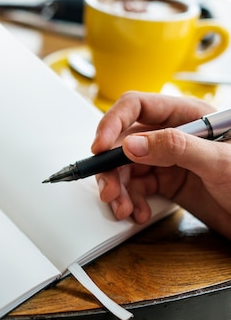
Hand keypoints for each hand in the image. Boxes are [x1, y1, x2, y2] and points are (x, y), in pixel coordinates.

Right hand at [92, 92, 230, 238]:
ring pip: (127, 167)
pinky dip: (132, 200)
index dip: (113, 123)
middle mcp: (175, 135)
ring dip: (120, 188)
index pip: (137, 107)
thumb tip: (132, 144)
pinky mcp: (170, 182)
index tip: (101, 146)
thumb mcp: (220, 161)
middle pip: (125, 141)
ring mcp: (171, 159)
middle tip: (109, 189)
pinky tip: (138, 212)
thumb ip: (175, 148)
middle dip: (112, 167)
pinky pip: (138, 187)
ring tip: (123, 207)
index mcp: (188, 116)